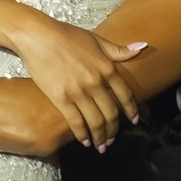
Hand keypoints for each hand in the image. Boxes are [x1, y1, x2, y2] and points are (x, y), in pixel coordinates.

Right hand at [15, 14, 146, 149]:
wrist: (38, 37)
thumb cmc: (66, 35)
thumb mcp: (96, 40)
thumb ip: (118, 50)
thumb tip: (143, 47)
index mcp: (106, 67)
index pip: (125, 95)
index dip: (131, 110)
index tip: (133, 121)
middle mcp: (95, 82)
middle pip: (111, 113)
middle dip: (114, 129)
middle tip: (113, 139)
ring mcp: (78, 92)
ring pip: (95, 121)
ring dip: (100, 137)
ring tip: (101, 145)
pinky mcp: (61, 99)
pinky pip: (75, 122)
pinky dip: (82, 134)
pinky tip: (84, 141)